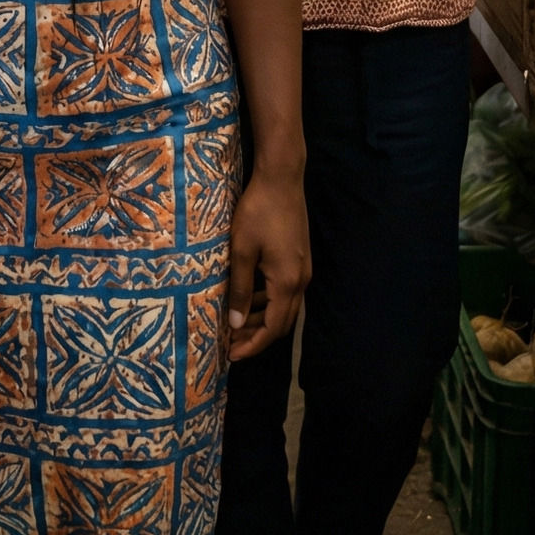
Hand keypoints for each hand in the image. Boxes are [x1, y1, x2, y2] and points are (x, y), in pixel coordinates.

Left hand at [227, 166, 308, 362]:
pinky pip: (285, 291)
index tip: (232, 356)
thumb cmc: (258, 212)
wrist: (282, 178)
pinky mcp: (299, 258)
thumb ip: (241, 289)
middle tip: (231, 345)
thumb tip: (237, 325)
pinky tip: (251, 298)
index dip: (253, 345)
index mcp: (287, 282)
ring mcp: (303, 269)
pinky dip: (268, 301)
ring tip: (237, 325)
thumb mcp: (242, 251)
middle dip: (257, 337)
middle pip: (282, 322)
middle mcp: (301, 280)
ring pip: (284, 306)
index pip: (273, 328)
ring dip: (263, 319)